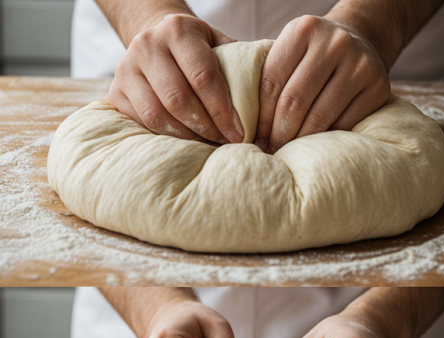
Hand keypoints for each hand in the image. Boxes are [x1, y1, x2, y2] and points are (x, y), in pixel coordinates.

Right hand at [109, 14, 243, 143]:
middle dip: (207, 127)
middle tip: (226, 142)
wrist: (158, 40)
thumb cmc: (201, 50)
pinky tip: (187, 142)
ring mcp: (125, 68)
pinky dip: (167, 138)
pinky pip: (141, 124)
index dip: (223, 110)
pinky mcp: (115, 92)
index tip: (239, 132)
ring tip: (208, 143)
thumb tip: (270, 97)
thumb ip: (242, 65)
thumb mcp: (221, 46)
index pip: (203, 77)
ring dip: (187, 137)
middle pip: (178, 99)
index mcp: (178, 30)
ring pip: (157, 115)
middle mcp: (146, 45)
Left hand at [255, 15, 390, 153]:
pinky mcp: (378, 87)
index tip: (255, 136)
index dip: (260, 115)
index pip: (272, 81)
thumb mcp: (293, 50)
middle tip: (270, 150)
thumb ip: (273, 76)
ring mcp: (360, 65)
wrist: (361, 40)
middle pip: (295, 101)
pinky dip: (327, 139)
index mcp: (304, 30)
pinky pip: (345, 123)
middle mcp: (334, 44)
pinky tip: (316, 146)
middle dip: (279, 132)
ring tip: (289, 152)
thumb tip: (247, 126)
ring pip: (321, 116)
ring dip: (300, 140)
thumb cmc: (315, 53)